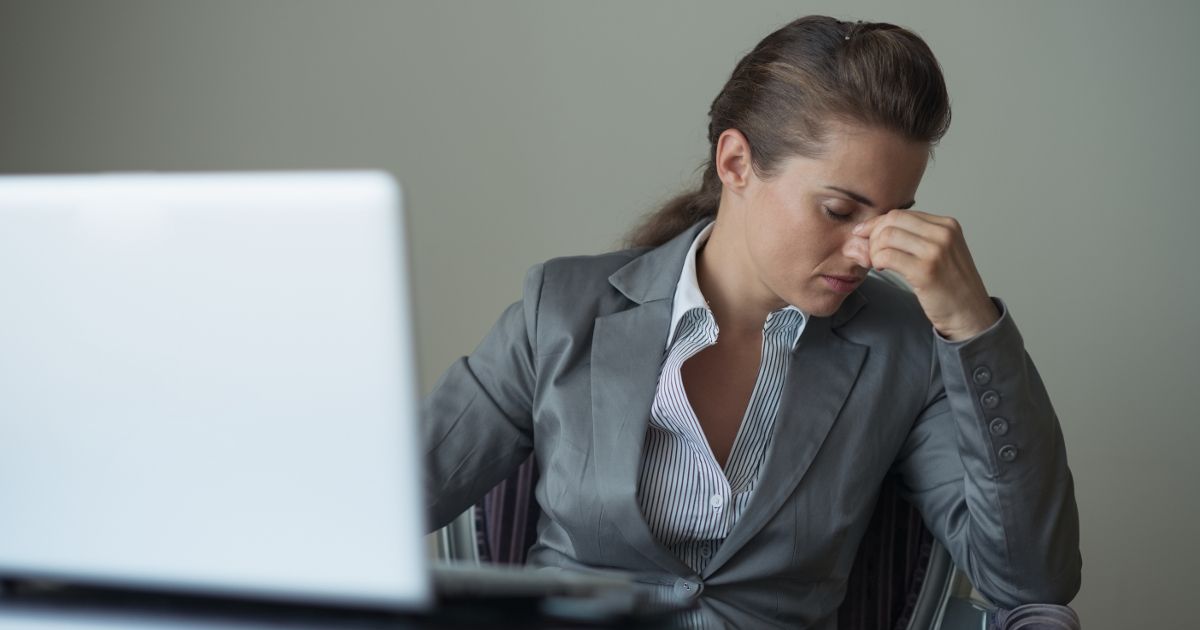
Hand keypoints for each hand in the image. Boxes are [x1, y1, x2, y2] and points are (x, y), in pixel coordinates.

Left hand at [846, 210, 999, 340]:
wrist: (971, 314)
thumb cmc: (952, 286)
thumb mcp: (941, 252)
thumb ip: (916, 238)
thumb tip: (873, 229)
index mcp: (947, 225)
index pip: (901, 213)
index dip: (877, 224)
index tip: (864, 234)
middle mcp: (943, 233)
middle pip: (892, 220)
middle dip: (872, 234)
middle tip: (870, 252)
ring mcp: (935, 251)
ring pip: (886, 237)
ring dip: (874, 250)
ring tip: (878, 263)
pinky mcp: (925, 271)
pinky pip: (887, 256)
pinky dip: (877, 261)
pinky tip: (882, 269)